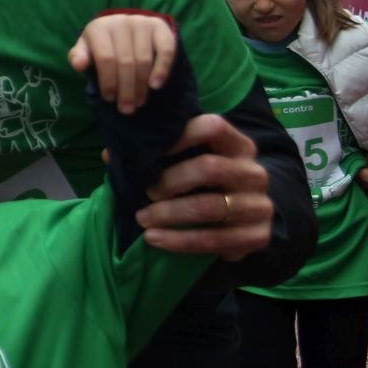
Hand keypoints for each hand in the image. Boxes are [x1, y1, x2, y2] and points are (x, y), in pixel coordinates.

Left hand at [69, 12, 174, 114]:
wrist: (123, 28)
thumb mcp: (86, 49)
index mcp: (99, 27)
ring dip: (142, 85)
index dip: (108, 81)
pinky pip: (165, 50)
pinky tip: (156, 86)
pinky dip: (162, 69)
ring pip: (144, 60)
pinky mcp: (160, 26)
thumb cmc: (101, 44)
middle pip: (125, 62)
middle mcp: (121, 21)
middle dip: (126, 89)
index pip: (105, 58)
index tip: (109, 98)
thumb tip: (78, 65)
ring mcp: (142, 22)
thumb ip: (78, 57)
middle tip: (126, 108)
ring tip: (139, 102)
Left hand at [136, 112, 274, 260]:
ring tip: (142, 219)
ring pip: (210, 207)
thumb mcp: (193, 162)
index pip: (213, 127)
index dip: (181, 135)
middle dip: (171, 180)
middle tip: (146, 192)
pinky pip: (216, 239)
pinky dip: (180, 240)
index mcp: (238, 146)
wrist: (249, 216)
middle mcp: (254, 172)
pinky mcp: (258, 236)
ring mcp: (259, 205)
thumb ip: (160, 154)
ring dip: (170, 214)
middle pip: (210, 168)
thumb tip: (109, 154)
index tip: (151, 149)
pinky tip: (155, 239)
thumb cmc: (210, 182)